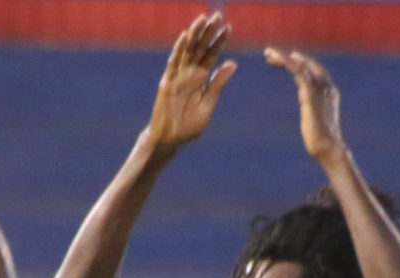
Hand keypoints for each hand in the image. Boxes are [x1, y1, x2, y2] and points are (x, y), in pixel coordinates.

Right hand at [148, 13, 236, 152]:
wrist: (170, 140)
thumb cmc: (188, 125)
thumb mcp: (208, 104)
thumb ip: (218, 84)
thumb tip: (233, 64)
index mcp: (200, 79)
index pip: (211, 55)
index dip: (219, 41)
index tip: (228, 27)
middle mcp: (189, 74)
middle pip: (200, 49)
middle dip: (208, 32)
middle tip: (217, 15)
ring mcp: (177, 77)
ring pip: (187, 52)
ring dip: (195, 35)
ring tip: (203, 19)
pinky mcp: (167, 83)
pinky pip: (173, 64)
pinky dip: (179, 50)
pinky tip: (185, 36)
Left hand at [264, 46, 344, 165]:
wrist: (328, 148)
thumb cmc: (321, 137)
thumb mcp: (314, 114)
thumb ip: (310, 101)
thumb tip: (302, 95)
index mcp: (329, 90)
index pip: (314, 69)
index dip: (299, 61)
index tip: (283, 59)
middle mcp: (326, 86)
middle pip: (307, 64)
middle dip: (289, 57)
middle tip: (269, 53)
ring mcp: (319, 90)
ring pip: (301, 66)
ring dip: (283, 58)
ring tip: (268, 53)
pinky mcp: (311, 97)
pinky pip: (299, 74)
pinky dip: (288, 65)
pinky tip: (277, 61)